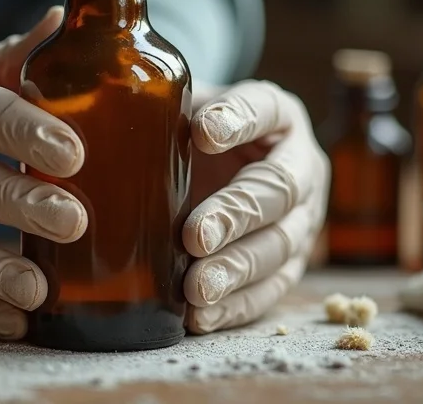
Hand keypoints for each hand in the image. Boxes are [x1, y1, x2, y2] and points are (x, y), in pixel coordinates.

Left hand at [181, 81, 329, 333]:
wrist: (221, 169)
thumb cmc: (198, 135)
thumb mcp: (188, 110)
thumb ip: (166, 106)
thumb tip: (117, 105)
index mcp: (279, 115)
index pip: (266, 109)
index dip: (239, 120)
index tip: (203, 132)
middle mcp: (301, 165)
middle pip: (279, 190)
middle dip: (236, 214)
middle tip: (195, 235)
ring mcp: (304, 219)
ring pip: (279, 247)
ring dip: (236, 269)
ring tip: (196, 288)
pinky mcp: (291, 264)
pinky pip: (270, 290)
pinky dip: (235, 306)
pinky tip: (199, 316)